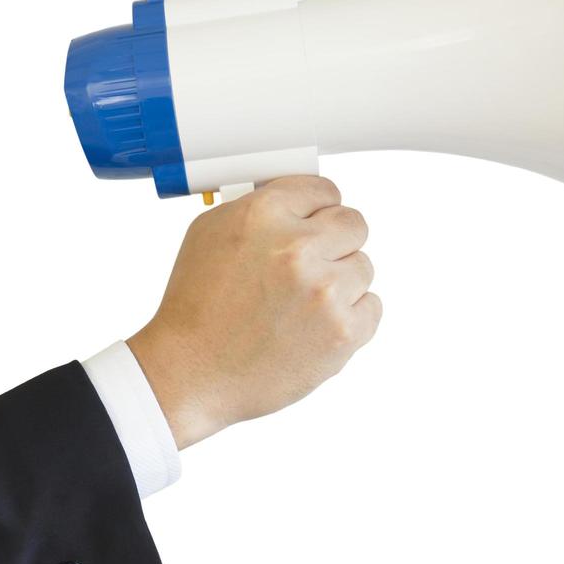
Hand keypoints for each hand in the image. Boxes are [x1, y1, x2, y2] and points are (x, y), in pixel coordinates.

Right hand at [128, 176, 381, 449]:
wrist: (191, 373)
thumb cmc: (196, 308)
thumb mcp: (211, 234)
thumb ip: (261, 208)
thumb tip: (301, 201)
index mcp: (264, 215)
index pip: (323, 189)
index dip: (317, 208)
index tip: (316, 220)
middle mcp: (297, 248)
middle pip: (353, 224)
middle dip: (334, 241)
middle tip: (312, 263)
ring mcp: (324, 291)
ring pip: (363, 266)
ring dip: (339, 282)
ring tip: (301, 303)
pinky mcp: (343, 331)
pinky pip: (372, 307)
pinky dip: (350, 316)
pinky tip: (314, 325)